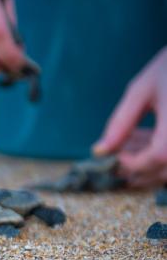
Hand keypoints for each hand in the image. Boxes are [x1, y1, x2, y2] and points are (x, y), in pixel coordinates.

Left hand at [93, 47, 166, 186]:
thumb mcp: (141, 90)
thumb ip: (120, 122)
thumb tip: (99, 151)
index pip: (158, 156)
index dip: (134, 163)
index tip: (116, 155)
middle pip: (165, 168)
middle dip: (138, 167)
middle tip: (118, 153)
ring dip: (148, 164)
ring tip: (130, 143)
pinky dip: (158, 155)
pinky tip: (142, 138)